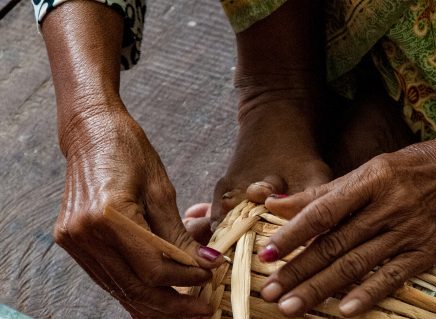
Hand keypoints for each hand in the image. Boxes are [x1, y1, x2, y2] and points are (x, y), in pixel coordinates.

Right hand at [54, 106, 222, 317]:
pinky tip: (158, 294)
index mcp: (108, 214)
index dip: (187, 277)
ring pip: (121, 289)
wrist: (91, 133)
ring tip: (185, 308)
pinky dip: (135, 289)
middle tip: (203, 310)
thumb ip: (178, 234)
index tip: (211, 274)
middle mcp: (84, 234)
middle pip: (136, 287)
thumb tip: (206, 264)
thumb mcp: (161, 190)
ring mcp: (74, 242)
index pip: (154, 266)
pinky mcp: (72, 243)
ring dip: (155, 303)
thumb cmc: (130, 151)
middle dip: (173, 305)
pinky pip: (109, 278)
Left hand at [258, 137, 435, 316]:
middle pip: (335, 244)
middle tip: (271, 292)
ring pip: (357, 264)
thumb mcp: (360, 174)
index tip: (266, 254)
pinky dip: (368, 294)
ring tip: (292, 306)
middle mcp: (387, 207)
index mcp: (367, 182)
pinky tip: (343, 310)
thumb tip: (273, 203)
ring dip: (321, 288)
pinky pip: (393, 277)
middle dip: (299, 271)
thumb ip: (317, 193)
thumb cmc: (399, 173)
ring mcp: (407, 231)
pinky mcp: (425, 252)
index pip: (322, 212)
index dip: (292, 234)